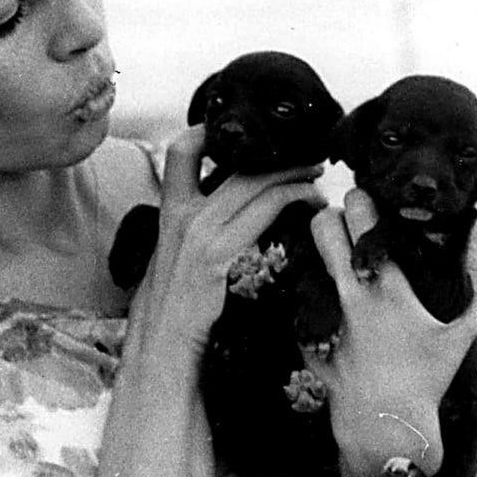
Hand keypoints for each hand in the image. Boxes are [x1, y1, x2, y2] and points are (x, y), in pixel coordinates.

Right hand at [129, 126, 325, 352]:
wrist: (160, 344)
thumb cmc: (174, 307)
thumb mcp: (174, 260)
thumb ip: (193, 235)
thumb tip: (223, 220)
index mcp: (169, 212)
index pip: (181, 151)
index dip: (208, 132)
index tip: (242, 134)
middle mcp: (182, 215)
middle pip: (234, 163)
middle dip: (277, 154)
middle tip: (307, 153)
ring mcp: (199, 233)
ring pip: (255, 181)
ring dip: (293, 173)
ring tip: (316, 175)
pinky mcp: (217, 253)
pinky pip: (265, 209)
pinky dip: (293, 197)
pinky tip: (310, 203)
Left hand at [304, 189, 476, 476]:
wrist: (385, 428)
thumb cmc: (428, 380)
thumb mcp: (460, 330)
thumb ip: (471, 280)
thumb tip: (475, 236)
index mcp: (386, 286)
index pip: (363, 217)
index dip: (362, 199)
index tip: (368, 201)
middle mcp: (349, 295)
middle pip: (321, 226)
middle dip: (330, 216)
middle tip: (345, 226)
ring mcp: (323, 317)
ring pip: (304, 260)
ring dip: (318, 255)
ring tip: (334, 262)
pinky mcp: (306, 338)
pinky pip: (298, 304)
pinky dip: (309, 298)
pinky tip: (325, 303)